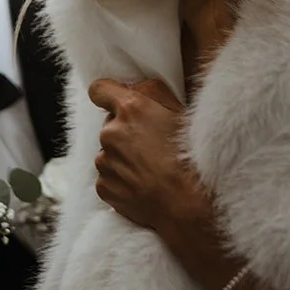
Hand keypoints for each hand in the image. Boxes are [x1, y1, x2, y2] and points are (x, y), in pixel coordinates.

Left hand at [88, 77, 212, 240]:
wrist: (186, 201)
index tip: (114, 101)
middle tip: (150, 145)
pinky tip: (143, 184)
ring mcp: (105, 161)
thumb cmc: (190, 156)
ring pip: (109, 153)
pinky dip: (121, 180)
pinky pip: (108, 178)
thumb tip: (137, 88)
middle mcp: (111, 132)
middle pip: (110, 125)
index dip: (107, 94)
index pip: (99, 90)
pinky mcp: (103, 186)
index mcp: (130, 109)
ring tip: (149, 169)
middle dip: (125, 132)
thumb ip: (154, 93)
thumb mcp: (181, 113)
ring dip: (123, 157)